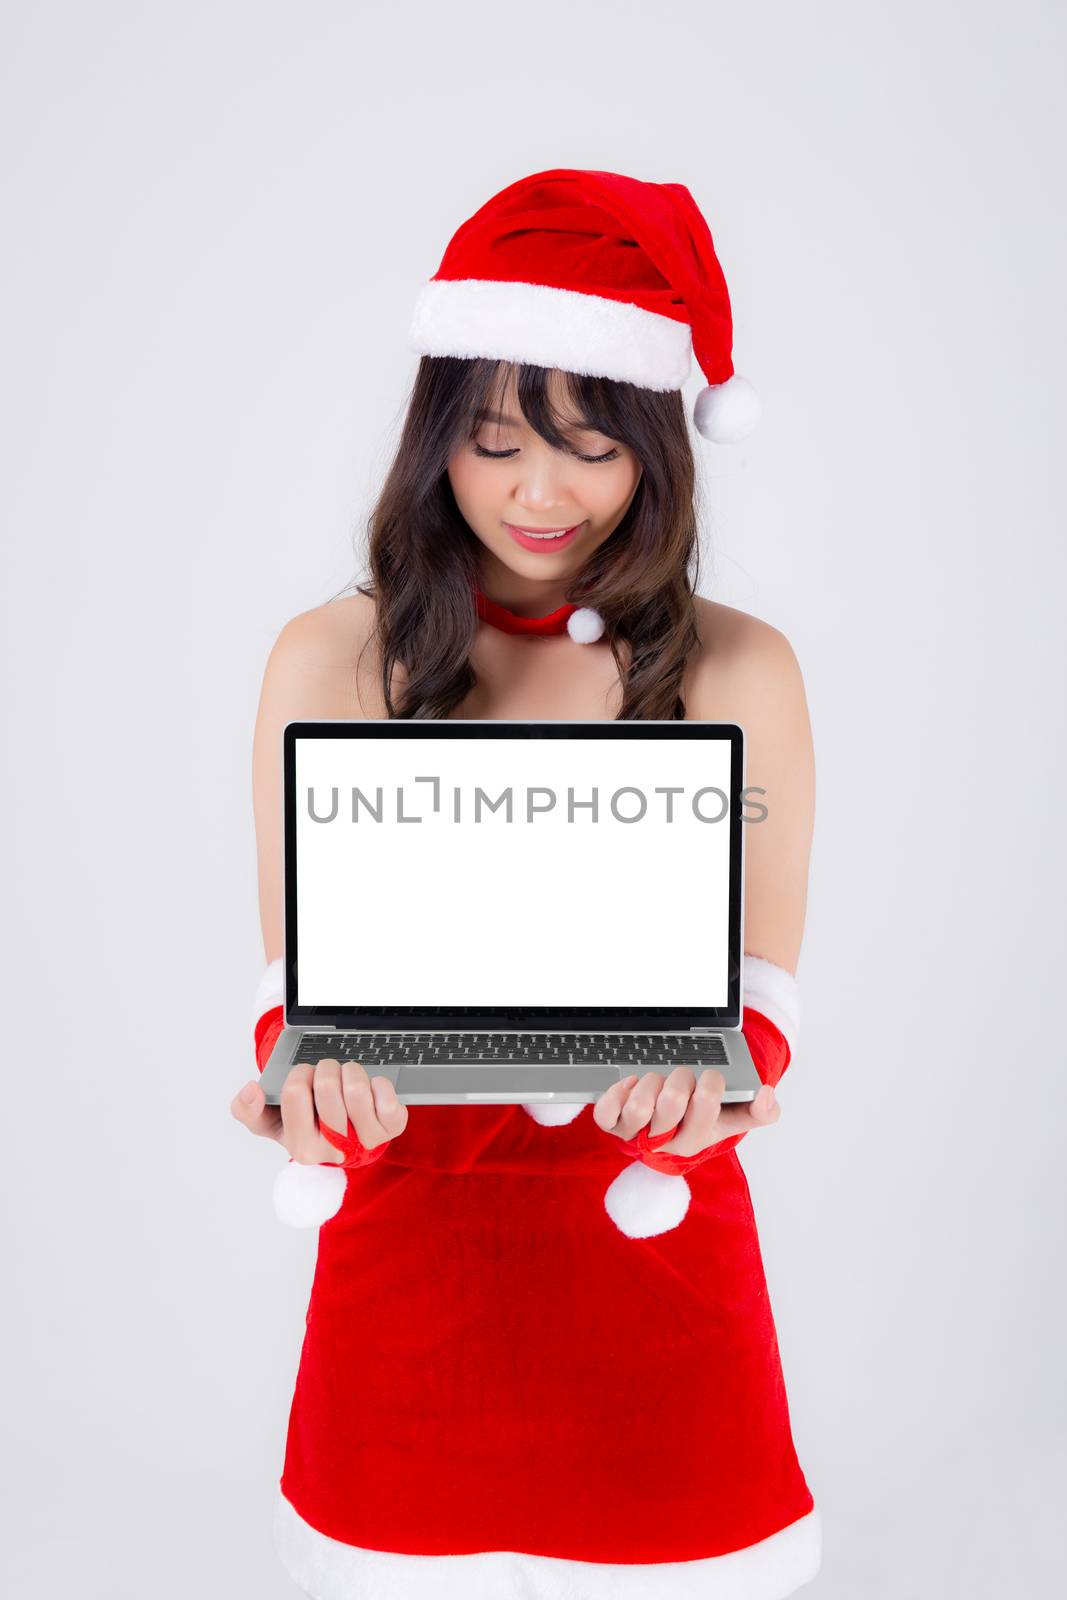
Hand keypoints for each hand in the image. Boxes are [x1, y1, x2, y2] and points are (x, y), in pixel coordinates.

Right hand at [230, 1060, 408, 1164]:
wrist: (344, 1145)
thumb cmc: (306, 1127)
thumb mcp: (269, 1122)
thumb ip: (247, 1109)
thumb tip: (251, 1090)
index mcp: (302, 1148)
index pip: (294, 1091)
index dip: (299, 1074)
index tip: (305, 1081)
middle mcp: (336, 1150)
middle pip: (326, 1085)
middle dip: (324, 1069)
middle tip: (327, 1078)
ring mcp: (367, 1140)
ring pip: (355, 1086)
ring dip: (349, 1071)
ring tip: (345, 1080)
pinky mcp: (393, 1126)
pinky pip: (386, 1091)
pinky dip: (377, 1080)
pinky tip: (369, 1090)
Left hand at [592, 1066, 779, 1157]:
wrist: (673, 1128)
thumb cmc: (704, 1117)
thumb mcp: (736, 1115)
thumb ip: (762, 1111)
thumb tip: (766, 1094)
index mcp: (698, 1137)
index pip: (707, 1102)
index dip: (710, 1080)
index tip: (710, 1076)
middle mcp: (665, 1141)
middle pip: (672, 1101)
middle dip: (681, 1077)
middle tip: (683, 1077)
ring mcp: (635, 1134)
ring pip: (638, 1108)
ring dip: (650, 1083)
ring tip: (658, 1080)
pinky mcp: (613, 1124)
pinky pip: (605, 1113)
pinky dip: (617, 1092)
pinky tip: (631, 1083)